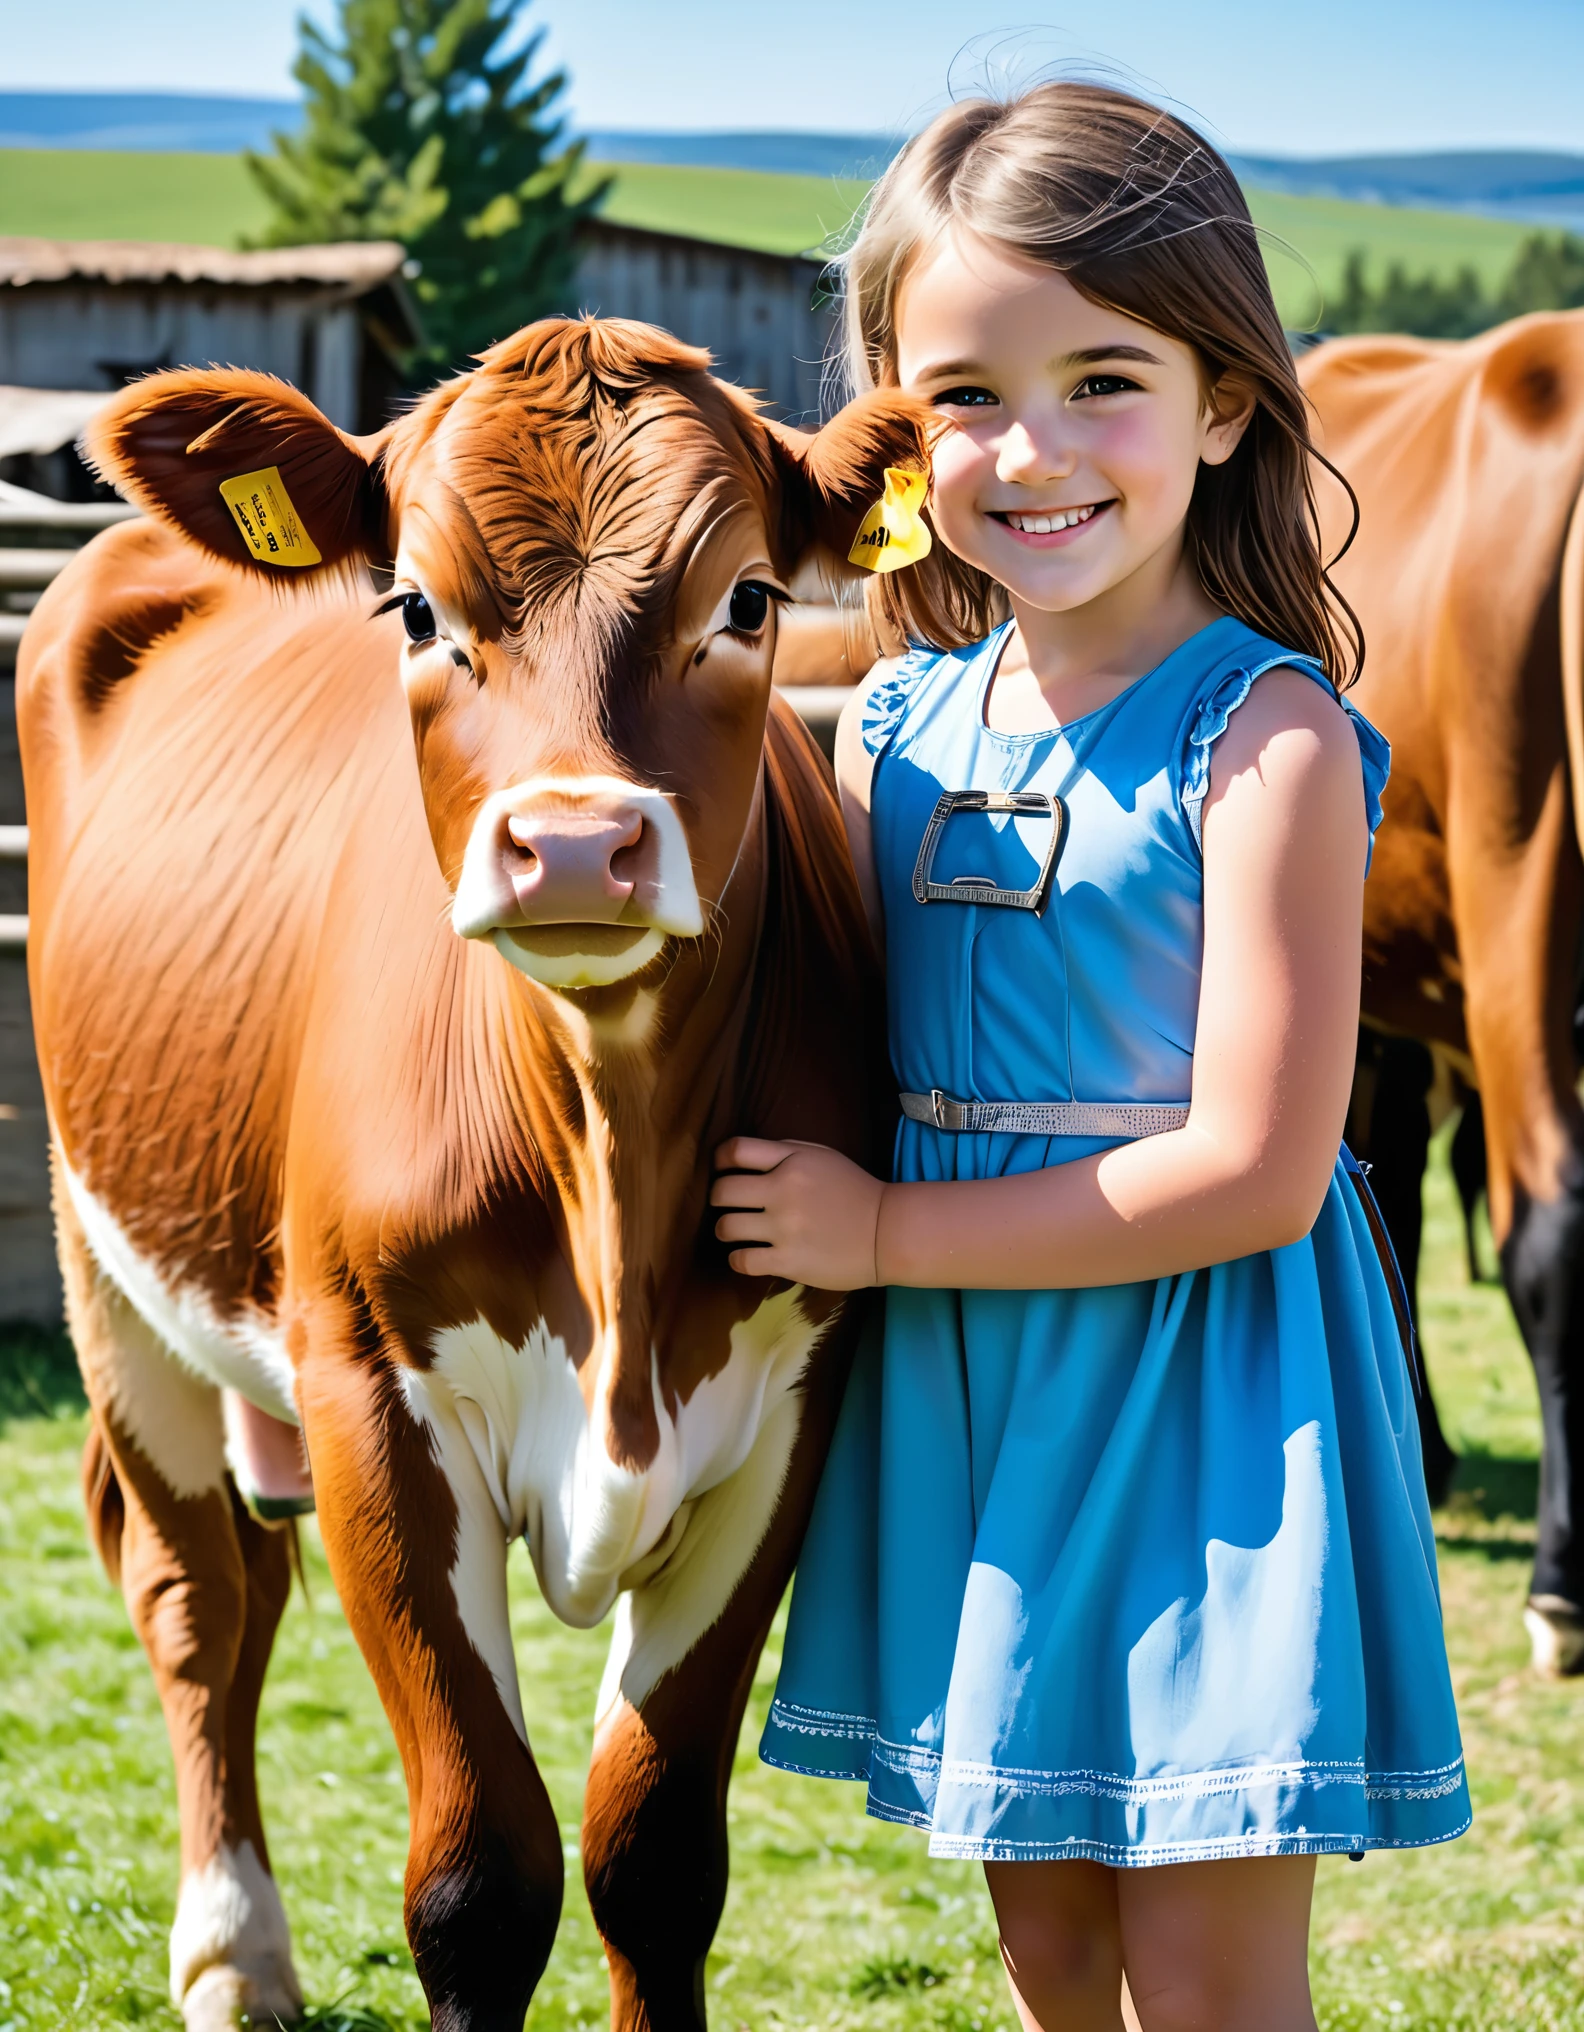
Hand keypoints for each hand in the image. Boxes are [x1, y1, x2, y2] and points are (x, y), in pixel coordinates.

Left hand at [710, 1138, 884, 1289]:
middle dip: (718, 1198)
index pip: (735, 1151)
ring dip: (725, 1229)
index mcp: (791, 1161)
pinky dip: (737, 1259)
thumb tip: (742, 1156)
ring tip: (734, 1232)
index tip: (722, 1169)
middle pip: (722, 1191)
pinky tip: (746, 1255)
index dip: (720, 1159)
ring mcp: (784, 1229)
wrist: (886, 1233)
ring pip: (726, 1227)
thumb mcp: (822, 1156)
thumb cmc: (853, 1191)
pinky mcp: (788, 1261)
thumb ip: (784, 1152)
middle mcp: (783, 1192)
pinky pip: (741, 1260)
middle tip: (727, 1205)